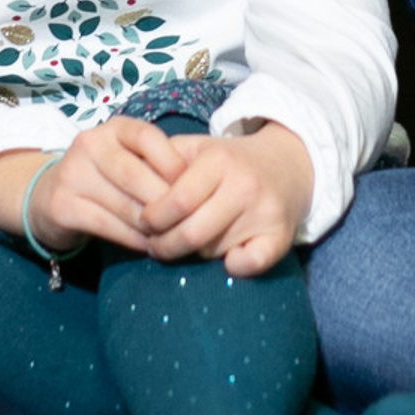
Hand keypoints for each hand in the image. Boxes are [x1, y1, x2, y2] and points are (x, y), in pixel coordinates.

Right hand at [0, 119, 185, 255]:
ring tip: (171, 237)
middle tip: (186, 222)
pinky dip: (133, 238)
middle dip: (165, 202)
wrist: (48, 196)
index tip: (193, 189)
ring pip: (124, 204)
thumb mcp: (129, 160)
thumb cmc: (105, 178)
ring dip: (152, 226)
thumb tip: (198, 190)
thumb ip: (156, 167)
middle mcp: (89, 144)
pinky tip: (147, 245)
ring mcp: (72, 173)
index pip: (149, 137)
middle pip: (137, 175)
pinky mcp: (62, 205)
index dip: (174, 163)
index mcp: (113, 128)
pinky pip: (108, 225)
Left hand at [138, 122, 314, 275]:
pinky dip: (236, 266)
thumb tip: (126, 178)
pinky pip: (253, 262)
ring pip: (214, 250)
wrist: (288, 165)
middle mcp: (244, 186)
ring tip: (186, 243)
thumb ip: (162, 157)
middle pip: (192, 232)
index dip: (152, 219)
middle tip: (155, 246)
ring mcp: (265, 212)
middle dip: (165, 245)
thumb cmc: (229, 160)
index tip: (144, 223)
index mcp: (218, 162)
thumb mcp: (197, 147)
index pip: (176, 202)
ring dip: (194, 253)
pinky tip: (227, 260)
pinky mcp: (282, 235)